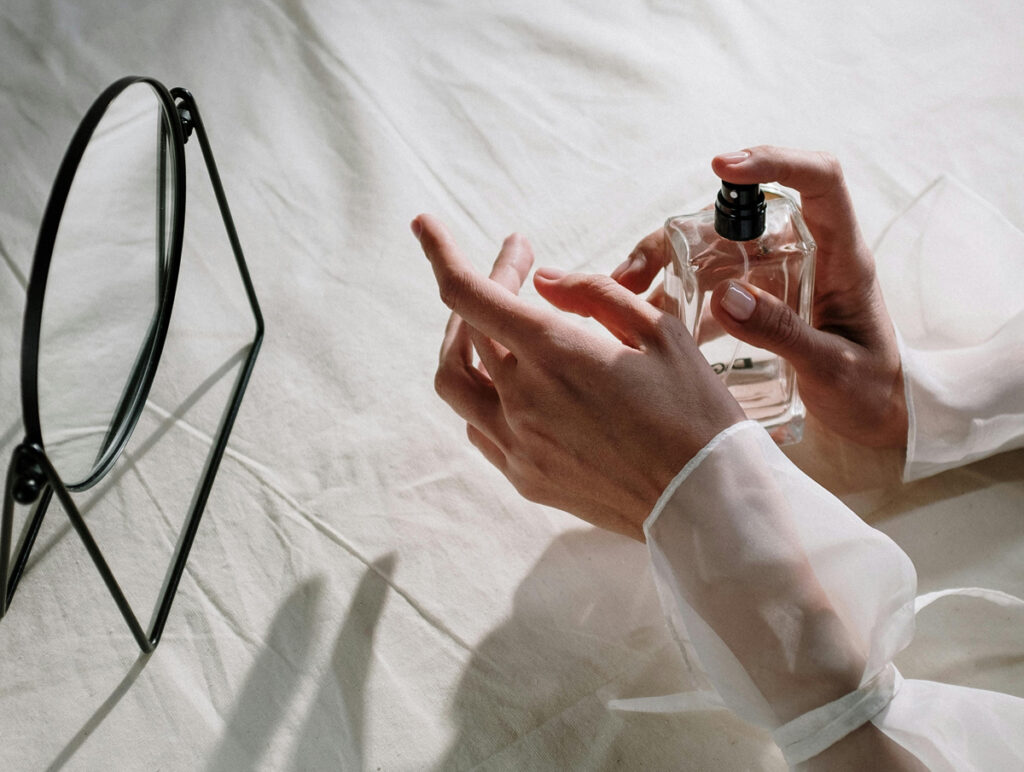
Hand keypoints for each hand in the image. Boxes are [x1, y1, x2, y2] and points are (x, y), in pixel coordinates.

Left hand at [413, 214, 744, 540]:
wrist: (705, 503)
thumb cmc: (693, 412)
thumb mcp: (660, 332)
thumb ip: (593, 295)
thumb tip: (543, 281)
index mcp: (556, 353)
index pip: (470, 294)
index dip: (439, 253)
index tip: (424, 225)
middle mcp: (523, 399)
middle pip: (465, 330)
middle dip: (485, 286)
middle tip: (520, 269)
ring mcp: (518, 444)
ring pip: (455, 382)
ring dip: (463, 342)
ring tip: (496, 322)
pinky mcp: (524, 476)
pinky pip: (477, 425)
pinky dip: (482, 391)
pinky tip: (513, 381)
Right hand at [613, 146, 907, 448]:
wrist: (876, 417)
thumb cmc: (870, 390)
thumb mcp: (833, 369)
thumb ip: (784, 333)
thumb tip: (724, 295)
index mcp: (844, 256)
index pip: (820, 181)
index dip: (775, 162)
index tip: (723, 168)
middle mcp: (807, 253)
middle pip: (740, 215)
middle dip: (681, 231)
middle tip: (635, 271)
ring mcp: (778, 274)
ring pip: (716, 246)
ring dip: (667, 260)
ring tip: (625, 289)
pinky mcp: (759, 298)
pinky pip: (711, 281)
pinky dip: (676, 291)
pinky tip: (646, 313)